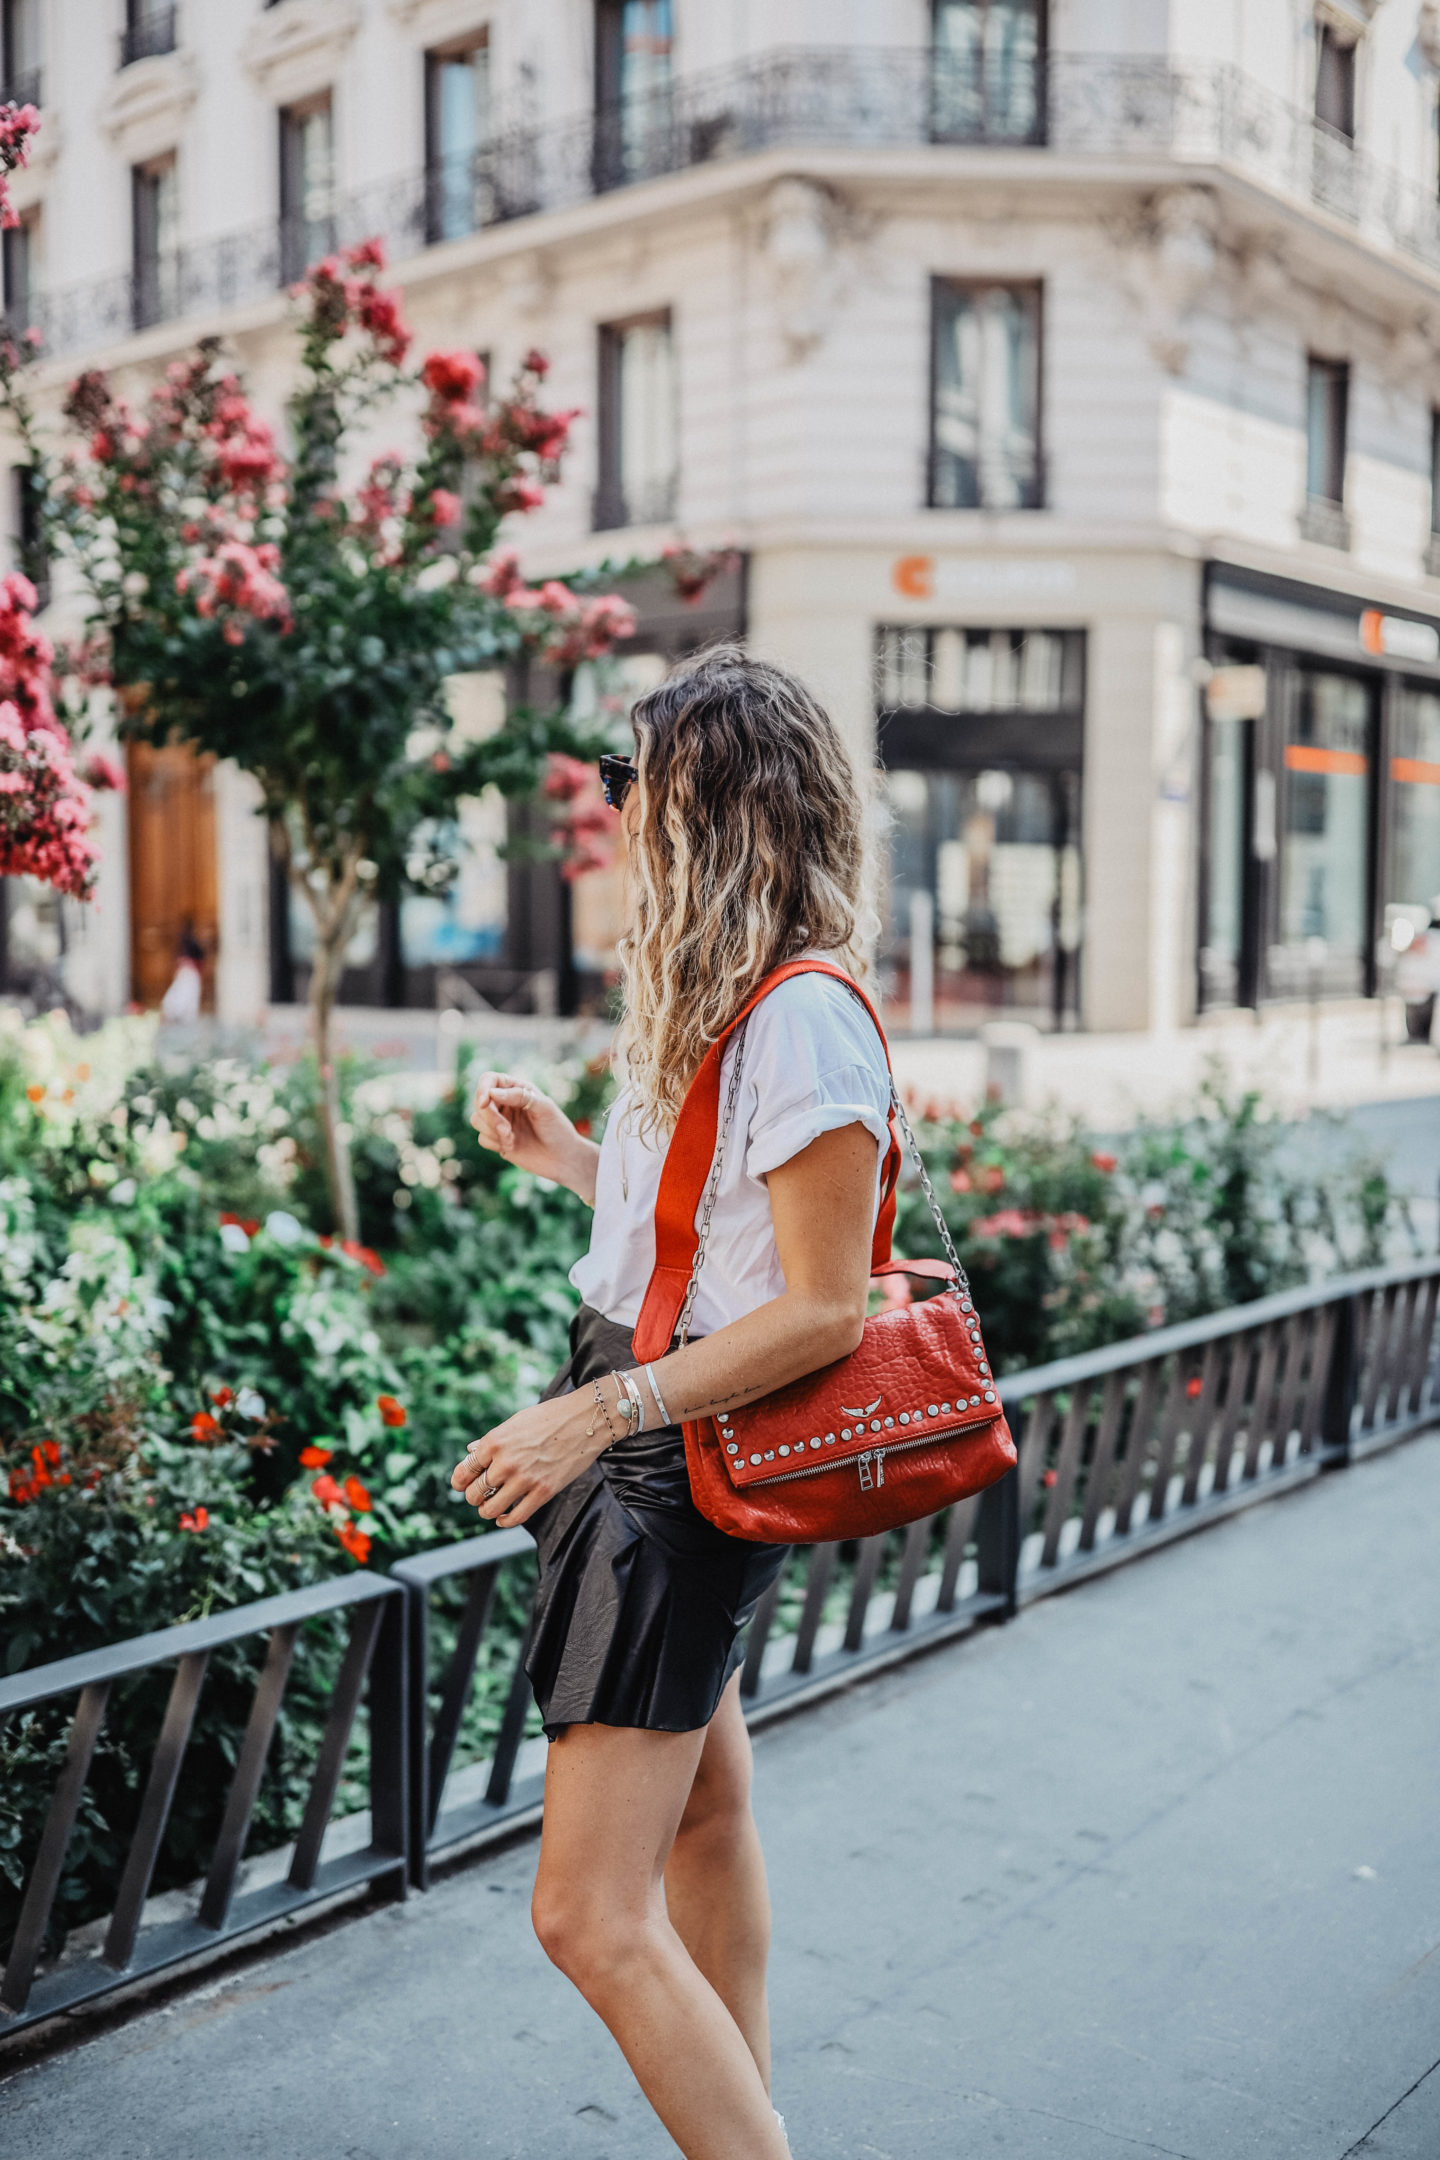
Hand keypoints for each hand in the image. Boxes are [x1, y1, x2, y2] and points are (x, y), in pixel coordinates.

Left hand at [450, 1388, 608, 1527]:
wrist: (585, 1420)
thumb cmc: (550, 1417)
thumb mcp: (515, 1422)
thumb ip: (491, 1440)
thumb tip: (470, 1452)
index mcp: (494, 1442)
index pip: (464, 1471)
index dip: (459, 1482)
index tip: (461, 1485)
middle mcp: (505, 1462)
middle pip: (475, 1493)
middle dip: (474, 1497)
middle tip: (480, 1495)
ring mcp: (524, 1479)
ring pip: (490, 1509)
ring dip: (487, 1510)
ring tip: (492, 1506)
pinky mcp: (543, 1492)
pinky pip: (515, 1517)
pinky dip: (504, 1521)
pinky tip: (504, 1517)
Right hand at [469, 1071, 595, 1196]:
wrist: (562, 1158)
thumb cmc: (557, 1129)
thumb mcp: (544, 1108)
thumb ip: (520, 1096)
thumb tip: (492, 1093)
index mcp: (517, 1089)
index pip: (489, 1079)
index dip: (482, 1089)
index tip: (484, 1103)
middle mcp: (505, 1103)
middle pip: (480, 1102)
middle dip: (490, 1118)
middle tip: (507, 1131)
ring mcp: (500, 1122)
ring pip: (477, 1120)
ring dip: (492, 1131)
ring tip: (511, 1140)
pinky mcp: (497, 1140)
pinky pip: (482, 1138)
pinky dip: (494, 1143)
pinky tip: (511, 1147)